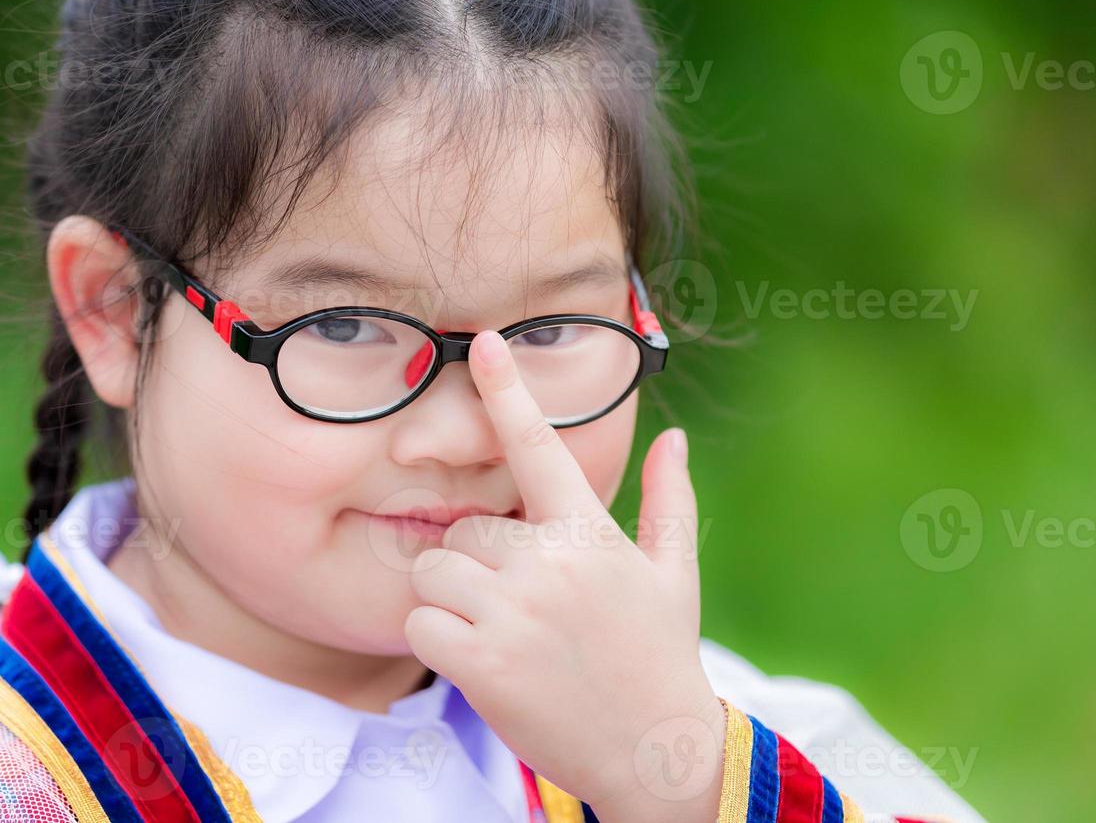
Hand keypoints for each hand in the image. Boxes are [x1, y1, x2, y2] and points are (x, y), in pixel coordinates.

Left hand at [403, 330, 725, 821]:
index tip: (484, 344)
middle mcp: (550, 564)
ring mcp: (514, 613)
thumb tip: (674, 437)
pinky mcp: (483, 662)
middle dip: (476, 561)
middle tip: (517, 604)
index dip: (509, 391)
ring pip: (434, 569)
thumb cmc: (659, 654)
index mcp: (590, 534)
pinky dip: (437, 640)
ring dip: (450, 599)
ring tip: (498, 631)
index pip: (540, 448)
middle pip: (463, 528)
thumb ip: (666, 500)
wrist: (655, 750)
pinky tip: (480, 661)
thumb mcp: (672, 573)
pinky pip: (421, 622)